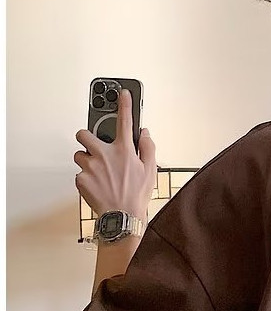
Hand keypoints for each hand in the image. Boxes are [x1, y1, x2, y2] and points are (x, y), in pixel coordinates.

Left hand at [74, 89, 156, 217]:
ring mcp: (90, 166)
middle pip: (84, 134)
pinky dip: (86, 178)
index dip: (124, 104)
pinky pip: (79, 174)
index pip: (124, 121)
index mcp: (123, 150)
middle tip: (95, 147)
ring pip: (79, 155)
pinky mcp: (80, 179)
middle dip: (87, 138)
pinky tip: (98, 186)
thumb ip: (148, 148)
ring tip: (100, 173)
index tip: (123, 93)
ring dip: (87, 160)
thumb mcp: (151, 170)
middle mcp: (104, 154)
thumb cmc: (137, 195)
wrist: (122, 216)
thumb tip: (144, 133)